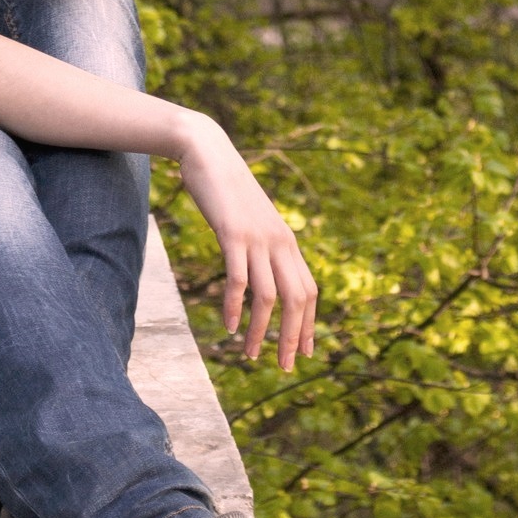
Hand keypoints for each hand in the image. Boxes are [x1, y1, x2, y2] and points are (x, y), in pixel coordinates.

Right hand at [175, 115, 318, 369]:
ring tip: (252, 356)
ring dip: (261, 331)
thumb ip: (261, 244)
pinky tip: (228, 327)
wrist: (207, 151)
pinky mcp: (233, 234)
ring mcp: (257, 238)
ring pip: (269, 297)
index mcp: (287, 241)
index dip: (310, 324)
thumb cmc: (227, 188)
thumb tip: (264, 270)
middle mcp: (279, 242)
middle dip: (293, 337)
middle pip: (297, 300)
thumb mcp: (251, 220)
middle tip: (285, 366)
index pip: (309, 291)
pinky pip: (238, 279)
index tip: (306, 352)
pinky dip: (234, 306)